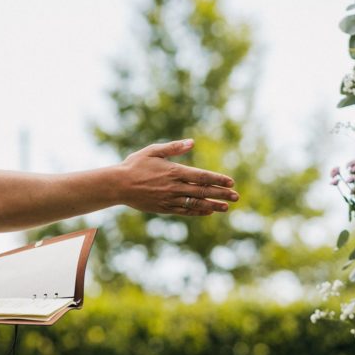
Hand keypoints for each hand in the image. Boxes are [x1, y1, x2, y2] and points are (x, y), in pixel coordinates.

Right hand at [119, 139, 237, 215]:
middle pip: (203, 191)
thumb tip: (191, 142)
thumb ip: (173, 147)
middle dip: (221, 193)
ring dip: (213, 205)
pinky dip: (198, 212)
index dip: (217, 179)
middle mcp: (174, 186)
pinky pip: (185, 211)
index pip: (201, 176)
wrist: (118, 185)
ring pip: (196, 204)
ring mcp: (169, 199)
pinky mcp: (164, 208)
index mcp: (173, 171)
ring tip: (227, 207)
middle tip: (236, 196)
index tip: (231, 181)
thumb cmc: (134, 165)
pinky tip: (208, 211)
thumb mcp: (152, 151)